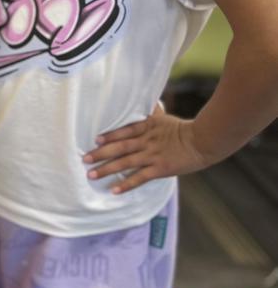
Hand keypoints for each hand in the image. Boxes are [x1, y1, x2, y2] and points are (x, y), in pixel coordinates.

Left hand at [83, 105, 211, 193]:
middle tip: (84, 158)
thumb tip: (144, 97)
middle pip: (120, 147)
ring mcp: (153, 156)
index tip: (94, 139)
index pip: (124, 130)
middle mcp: (147, 141)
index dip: (109, 135)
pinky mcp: (160, 169)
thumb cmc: (182, 129)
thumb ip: (150, 111)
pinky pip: (140, 178)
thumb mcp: (163, 117)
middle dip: (101, 153)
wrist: (203, 142)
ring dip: (107, 169)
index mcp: (147, 127)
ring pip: (126, 163)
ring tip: (91, 174)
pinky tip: (114, 189)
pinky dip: (126, 184)